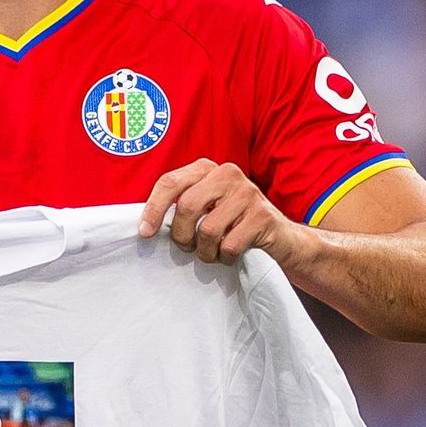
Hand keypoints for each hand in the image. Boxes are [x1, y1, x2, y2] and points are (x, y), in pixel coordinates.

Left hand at [138, 158, 311, 265]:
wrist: (280, 238)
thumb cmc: (234, 224)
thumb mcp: (206, 207)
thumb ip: (181, 206)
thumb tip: (146, 225)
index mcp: (207, 169)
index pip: (170, 182)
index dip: (153, 208)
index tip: (145, 233)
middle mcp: (227, 174)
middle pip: (186, 206)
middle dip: (181, 235)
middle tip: (187, 248)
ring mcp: (248, 193)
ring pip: (207, 230)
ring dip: (205, 251)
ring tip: (212, 253)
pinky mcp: (263, 216)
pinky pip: (229, 245)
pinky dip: (225, 258)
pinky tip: (231, 255)